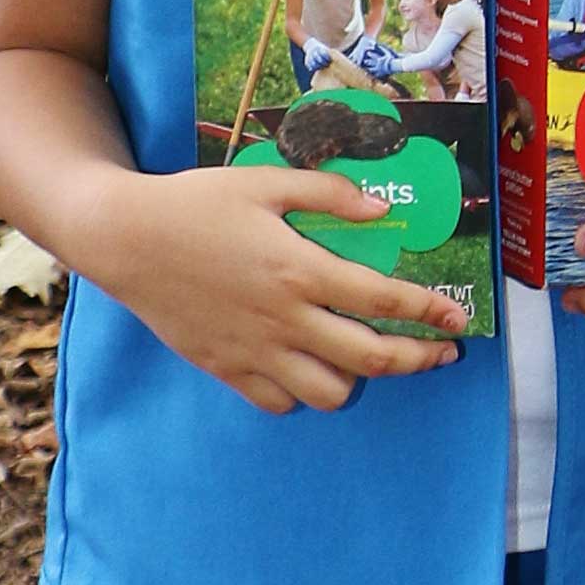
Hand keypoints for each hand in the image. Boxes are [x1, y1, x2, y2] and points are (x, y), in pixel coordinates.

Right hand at [92, 158, 471, 417]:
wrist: (125, 239)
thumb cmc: (197, 203)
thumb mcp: (266, 182)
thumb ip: (328, 194)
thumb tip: (381, 210)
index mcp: (299, 269)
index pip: (384, 300)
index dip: (430, 312)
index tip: (459, 318)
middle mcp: (283, 318)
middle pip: (370, 359)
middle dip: (418, 359)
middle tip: (440, 353)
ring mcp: (254, 350)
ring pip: (328, 392)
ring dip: (358, 379)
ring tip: (367, 356)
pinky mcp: (225, 368)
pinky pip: (279, 402)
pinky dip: (303, 392)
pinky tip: (309, 366)